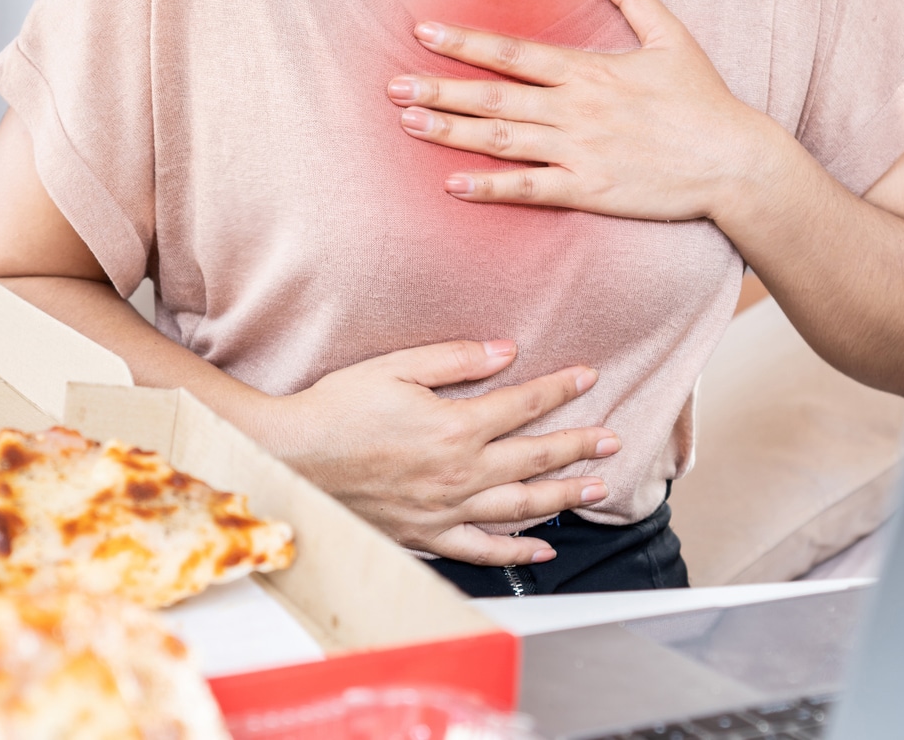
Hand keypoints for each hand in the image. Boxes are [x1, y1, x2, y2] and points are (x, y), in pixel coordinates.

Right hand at [259, 340, 618, 565]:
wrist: (291, 457)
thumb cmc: (338, 409)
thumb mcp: (396, 368)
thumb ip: (456, 359)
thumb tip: (506, 351)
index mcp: (455, 426)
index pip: (524, 405)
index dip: (562, 389)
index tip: (589, 377)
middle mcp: (459, 473)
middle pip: (535, 458)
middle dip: (579, 446)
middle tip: (612, 440)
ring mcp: (445, 509)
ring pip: (521, 506)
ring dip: (563, 496)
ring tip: (597, 488)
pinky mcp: (427, 535)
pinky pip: (483, 549)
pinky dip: (517, 551)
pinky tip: (544, 548)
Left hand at [386, 0, 776, 222]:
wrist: (733, 161)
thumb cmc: (703, 101)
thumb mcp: (671, 38)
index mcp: (589, 70)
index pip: (514, 51)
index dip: (465, 41)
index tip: (424, 31)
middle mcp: (576, 108)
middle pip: (494, 95)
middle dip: (440, 88)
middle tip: (393, 85)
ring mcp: (580, 149)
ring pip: (503, 138)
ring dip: (453, 130)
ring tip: (409, 122)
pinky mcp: (589, 188)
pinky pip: (530, 188)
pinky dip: (491, 187)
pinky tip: (454, 184)